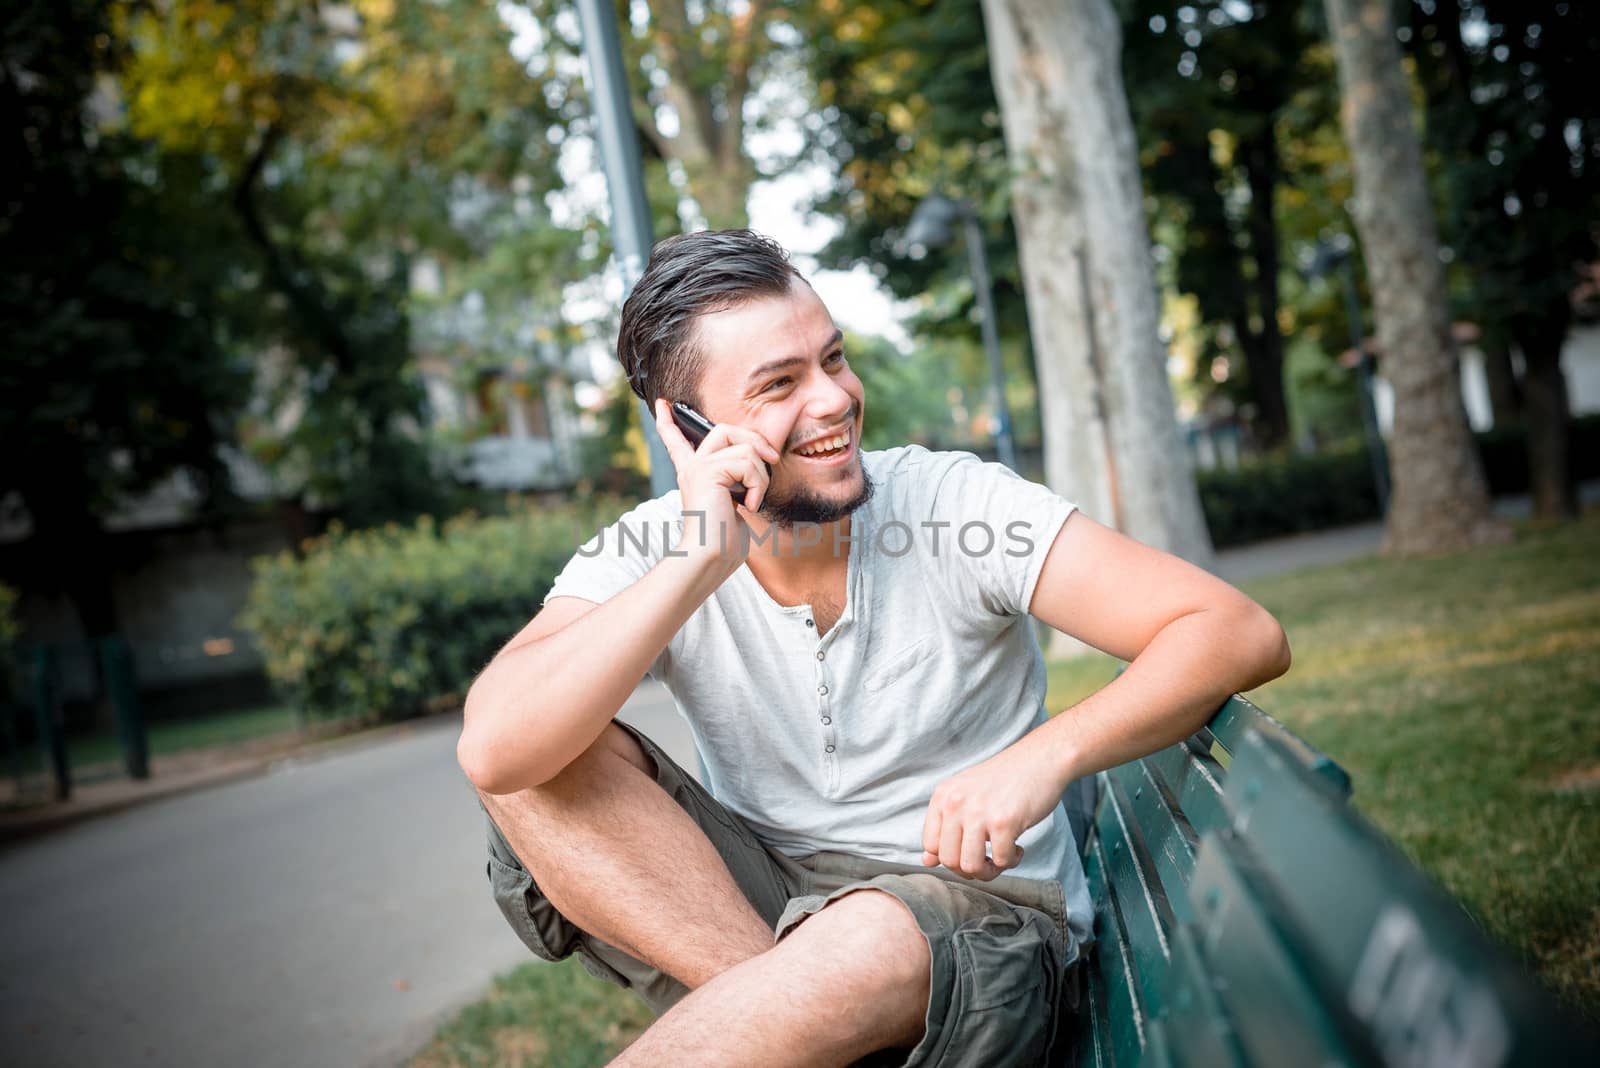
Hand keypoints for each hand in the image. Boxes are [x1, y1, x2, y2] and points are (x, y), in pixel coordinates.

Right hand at [653, 399, 779, 566]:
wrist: (710, 557)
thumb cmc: (725, 541)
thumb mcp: (735, 503)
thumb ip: (740, 480)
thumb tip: (763, 461)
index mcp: (695, 475)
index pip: (677, 441)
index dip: (669, 422)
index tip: (663, 403)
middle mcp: (692, 467)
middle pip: (723, 429)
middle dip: (754, 439)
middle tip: (772, 459)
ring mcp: (698, 467)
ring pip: (744, 447)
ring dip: (760, 474)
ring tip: (752, 499)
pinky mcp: (707, 472)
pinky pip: (747, 463)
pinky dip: (757, 485)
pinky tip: (748, 505)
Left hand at [921, 737, 1070, 880]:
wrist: (1041, 759)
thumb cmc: (1005, 780)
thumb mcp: (966, 794)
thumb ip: (946, 825)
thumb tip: (926, 861)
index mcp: (943, 795)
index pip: (930, 845)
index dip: (949, 858)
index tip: (968, 853)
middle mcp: (956, 803)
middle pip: (948, 860)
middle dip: (970, 870)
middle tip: (988, 861)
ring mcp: (979, 812)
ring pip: (971, 866)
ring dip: (989, 871)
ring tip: (1002, 857)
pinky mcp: (1004, 822)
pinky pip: (1001, 861)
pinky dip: (1011, 861)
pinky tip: (1018, 847)